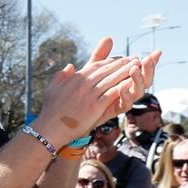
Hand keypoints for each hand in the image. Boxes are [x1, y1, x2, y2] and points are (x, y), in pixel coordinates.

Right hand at [36, 38, 156, 144]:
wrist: (49, 128)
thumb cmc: (50, 111)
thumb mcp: (52, 88)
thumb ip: (61, 75)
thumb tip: (70, 66)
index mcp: (75, 78)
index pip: (96, 66)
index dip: (110, 61)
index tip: (121, 59)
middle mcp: (83, 83)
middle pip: (106, 70)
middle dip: (122, 63)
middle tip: (134, 59)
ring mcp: (89, 94)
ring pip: (111, 80)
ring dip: (126, 72)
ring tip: (137, 66)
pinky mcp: (94, 107)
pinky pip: (111, 94)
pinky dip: (123, 87)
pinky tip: (132, 83)